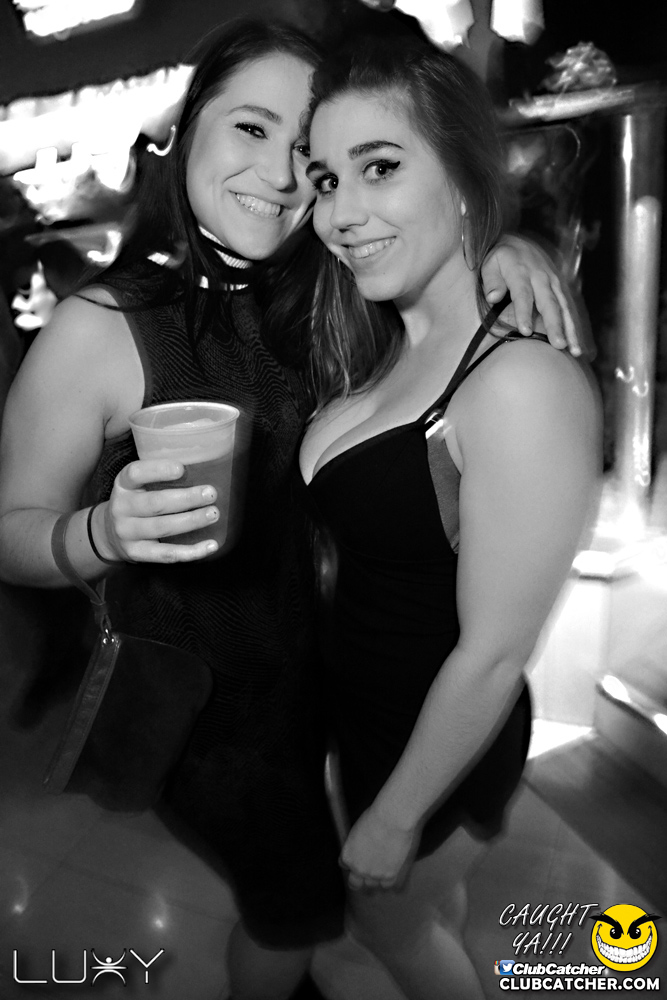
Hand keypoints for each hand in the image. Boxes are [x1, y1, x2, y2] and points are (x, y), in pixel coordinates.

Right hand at [95, 460, 219, 562]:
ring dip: (192, 521)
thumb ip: (159, 476)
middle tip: (211, 494)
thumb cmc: (136, 502)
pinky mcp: (137, 553)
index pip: (135, 473)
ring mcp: (127, 533)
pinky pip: (167, 554)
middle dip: (187, 498)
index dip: (158, 470)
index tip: (182, 469)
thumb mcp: (137, 485)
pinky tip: (211, 545)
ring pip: (163, 527)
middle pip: (156, 503)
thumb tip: (204, 467)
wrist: (109, 534)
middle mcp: (121, 508)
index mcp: (123, 485)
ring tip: (213, 514)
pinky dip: (192, 551)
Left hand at [339, 807, 419, 890]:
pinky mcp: (389, 875)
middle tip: (365, 871)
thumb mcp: (357, 831)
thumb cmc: (374, 818)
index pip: (345, 866)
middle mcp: (358, 868)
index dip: (352, 860)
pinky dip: (387, 879)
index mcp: (347, 856)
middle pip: (354, 883)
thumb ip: (355, 845)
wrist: (391, 820)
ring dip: (374, 877)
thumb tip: (359, 847)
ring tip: (381, 865)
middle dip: (358, 878)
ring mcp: (373, 874)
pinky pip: (386, 884)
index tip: (358, 856)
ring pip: (371, 884)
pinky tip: (390, 869)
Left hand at [481, 235, 581, 355]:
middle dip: (555, 325)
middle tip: (559, 345)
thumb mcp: (490, 264)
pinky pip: (568, 309)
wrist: (518, 243)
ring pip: (563, 307)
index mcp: (520, 272)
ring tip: (575, 351)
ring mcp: (553, 282)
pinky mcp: (560, 288)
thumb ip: (491, 281)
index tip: (526, 331)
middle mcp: (541, 277)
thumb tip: (493, 297)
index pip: (523, 295)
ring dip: (570, 329)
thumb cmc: (499, 259)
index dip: (524, 313)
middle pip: (549, 304)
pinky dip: (573, 327)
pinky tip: (576, 346)